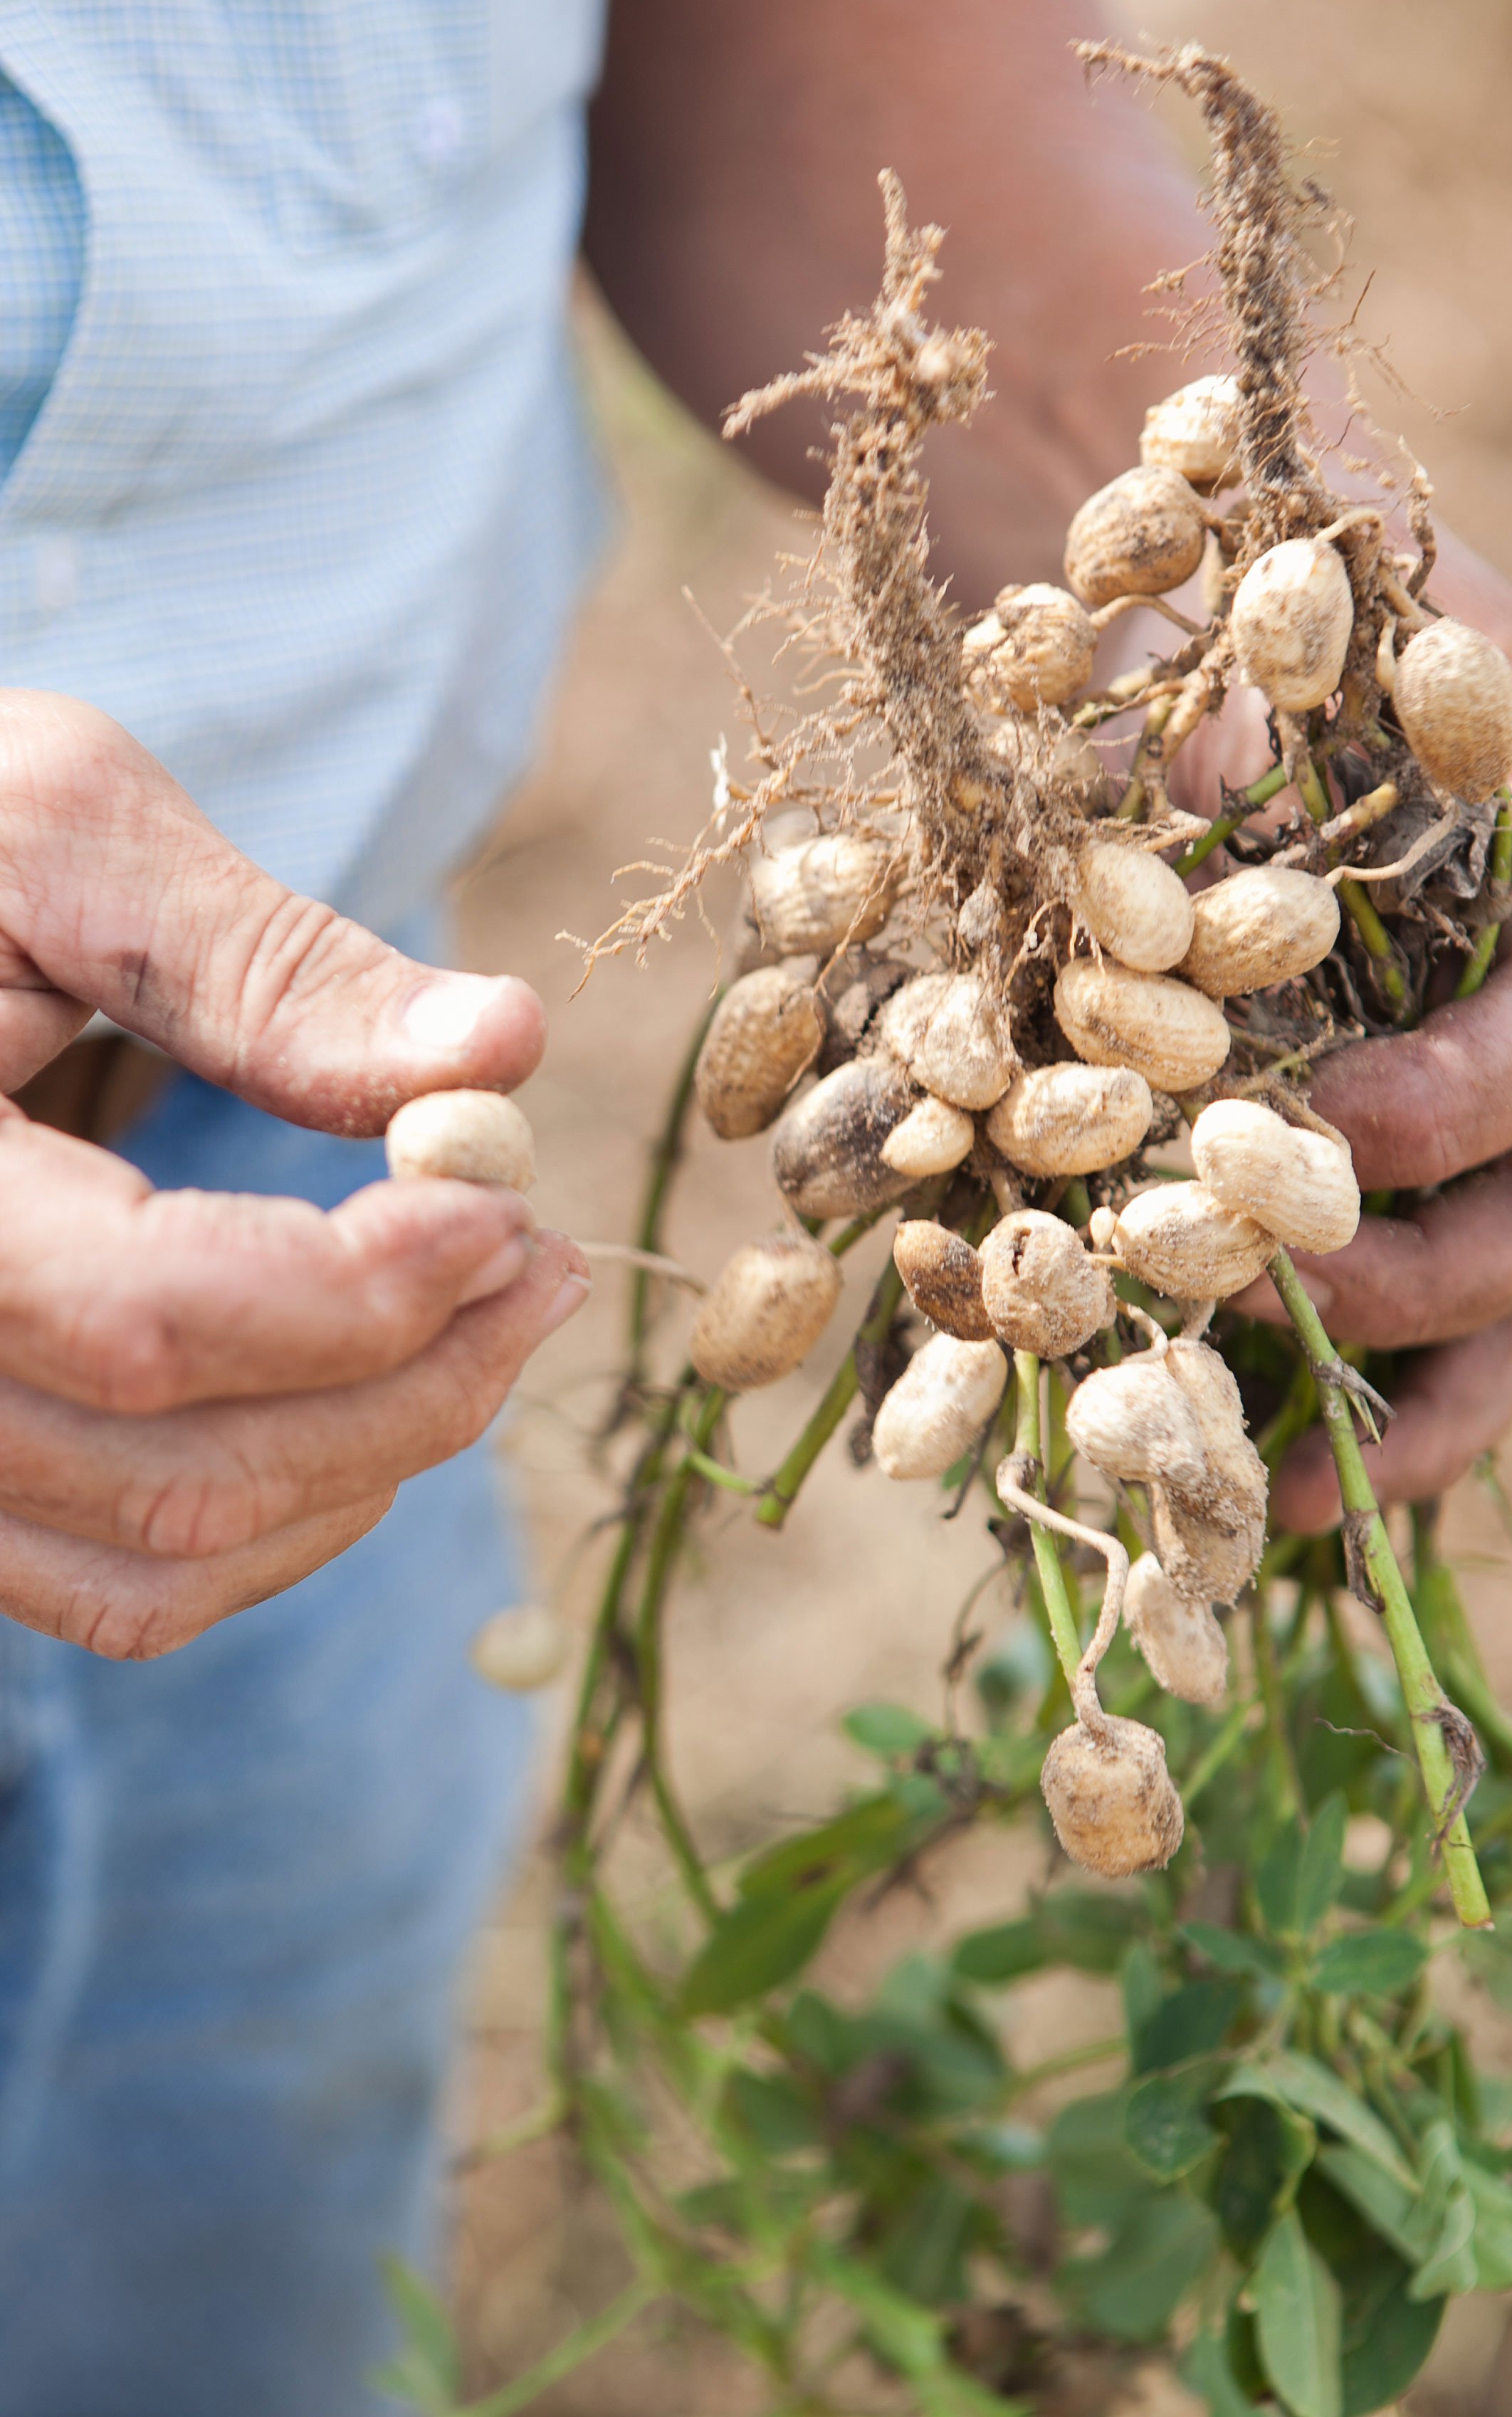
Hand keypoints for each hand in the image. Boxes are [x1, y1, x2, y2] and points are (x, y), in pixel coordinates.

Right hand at [0, 690, 587, 1656]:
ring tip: (488, 1319)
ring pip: (164, 1562)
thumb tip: (502, 1048)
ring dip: (368, 1464)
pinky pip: (119, 1582)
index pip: (149, 1317)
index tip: (505, 1207)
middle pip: (181, 1472)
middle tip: (545, 1261)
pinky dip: (279, 1516)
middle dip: (414, 1382)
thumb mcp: (61, 834)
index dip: (361, 1292)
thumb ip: (273, 963)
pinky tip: (372, 1397)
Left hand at [1169, 545, 1511, 1528]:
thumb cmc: (1295, 604)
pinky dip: (1386, 1422)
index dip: (1461, 1100)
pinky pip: (1470, 1338)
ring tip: (1282, 1494)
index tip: (1318, 1139)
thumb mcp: (1278, 622)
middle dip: (1429, 1280)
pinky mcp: (1474, 1185)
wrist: (1279, 614)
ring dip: (1416, 1404)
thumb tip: (1148, 853)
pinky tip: (1283, 1499)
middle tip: (1271, 1302)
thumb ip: (1240, 720)